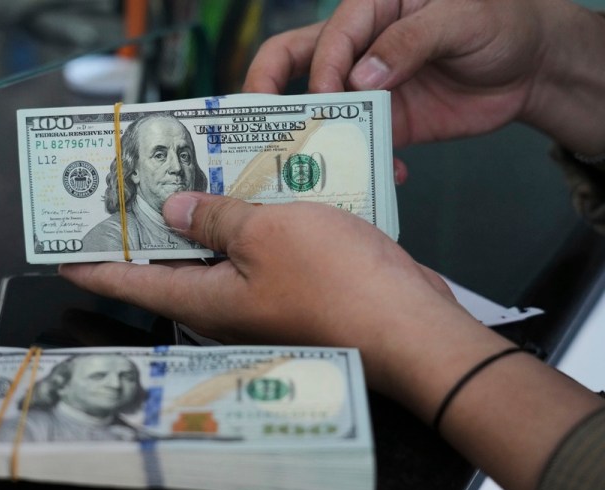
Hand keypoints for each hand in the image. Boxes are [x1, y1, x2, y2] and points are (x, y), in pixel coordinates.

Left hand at [60, 192, 468, 394]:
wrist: (409, 325)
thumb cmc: (339, 285)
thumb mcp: (268, 234)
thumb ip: (218, 219)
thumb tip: (176, 212)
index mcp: (207, 300)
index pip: (133, 282)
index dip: (96, 266)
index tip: (64, 256)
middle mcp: (227, 305)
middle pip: (172, 268)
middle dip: (148, 234)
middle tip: (126, 199)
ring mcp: (262, 298)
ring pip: (218, 256)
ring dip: (202, 223)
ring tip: (184, 185)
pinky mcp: (294, 287)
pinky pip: (257, 253)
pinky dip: (247, 225)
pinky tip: (251, 196)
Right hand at [243, 0, 604, 156]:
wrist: (531, 69)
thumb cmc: (500, 23)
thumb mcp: (462, 18)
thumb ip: (410, 40)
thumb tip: (362, 78)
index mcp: (370, 9)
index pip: (327, 36)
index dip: (323, 68)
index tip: (331, 98)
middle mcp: (357, 48)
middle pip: (292, 63)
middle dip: (267, 92)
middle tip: (257, 126)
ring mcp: (367, 89)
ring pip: (318, 111)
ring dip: (312, 139)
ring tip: (312, 166)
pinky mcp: (385, 124)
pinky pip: (359, 146)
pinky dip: (364, 164)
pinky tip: (390, 173)